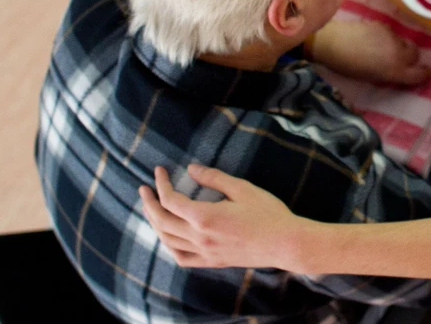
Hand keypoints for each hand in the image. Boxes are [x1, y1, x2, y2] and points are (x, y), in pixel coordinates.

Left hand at [139, 165, 313, 269]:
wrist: (285, 243)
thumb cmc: (268, 214)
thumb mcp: (243, 189)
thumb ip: (214, 178)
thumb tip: (192, 169)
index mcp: (205, 217)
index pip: (170, 200)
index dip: (161, 184)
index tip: (159, 171)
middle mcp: (199, 237)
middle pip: (162, 221)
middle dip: (149, 203)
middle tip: (145, 189)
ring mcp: (205, 252)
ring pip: (167, 240)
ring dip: (155, 223)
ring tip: (152, 210)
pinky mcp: (212, 261)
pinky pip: (181, 258)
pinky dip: (169, 246)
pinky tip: (169, 238)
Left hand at [309, 20, 430, 85]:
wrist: (333, 42)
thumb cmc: (348, 67)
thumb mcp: (371, 77)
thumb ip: (390, 74)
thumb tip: (399, 71)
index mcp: (395, 71)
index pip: (421, 74)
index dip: (425, 74)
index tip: (425, 73)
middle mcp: (398, 54)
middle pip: (416, 55)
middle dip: (412, 58)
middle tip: (400, 61)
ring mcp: (393, 37)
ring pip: (405, 42)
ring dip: (400, 47)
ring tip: (383, 49)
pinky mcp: (385, 26)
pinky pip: (393, 34)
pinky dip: (388, 38)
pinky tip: (373, 39)